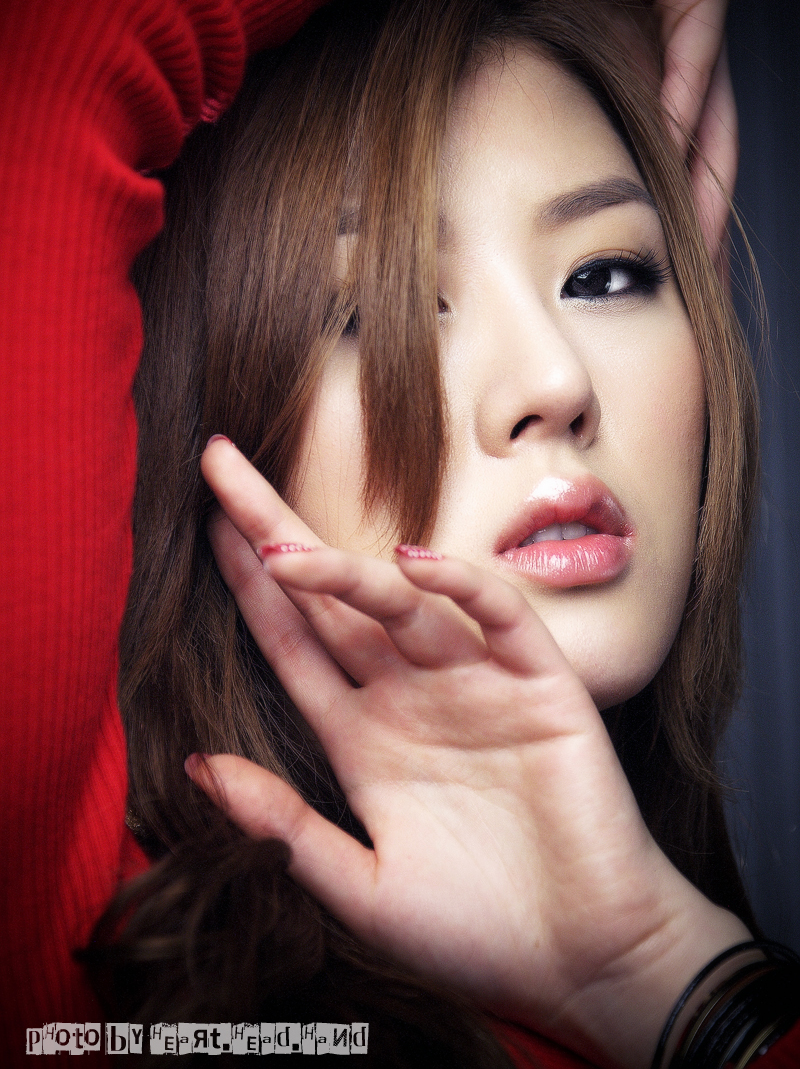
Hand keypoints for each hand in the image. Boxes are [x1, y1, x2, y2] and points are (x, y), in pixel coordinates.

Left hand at [197, 438, 748, 1068]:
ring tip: (281, 548)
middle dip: (274, 533)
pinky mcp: (541, 686)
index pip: (294, 641)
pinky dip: (461, 585)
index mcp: (362, 736)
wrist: (587, 960)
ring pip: (401, 602)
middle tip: (221, 464)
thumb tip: (196, 764)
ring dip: (344, 571)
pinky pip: (497, 617)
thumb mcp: (360, 887)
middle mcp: (410, 695)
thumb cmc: (475, 930)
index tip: (205, 527)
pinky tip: (414, 563)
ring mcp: (474, 684)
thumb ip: (284, 826)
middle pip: (331, 599)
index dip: (249, 586)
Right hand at [448, 0, 736, 263]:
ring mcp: (683, 12)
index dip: (671, 227)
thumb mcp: (524, 109)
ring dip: (705, 175)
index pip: (671, 166)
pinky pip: (699, 47)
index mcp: (636, 84)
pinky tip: (666, 149)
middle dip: (703, 219)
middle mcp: (667, 53)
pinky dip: (686, 100)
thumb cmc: (486, 1)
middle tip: (698, 287)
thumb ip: (544, 159)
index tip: (666, 289)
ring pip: (715, 109)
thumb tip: (535, 247)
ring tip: (689, 238)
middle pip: (706, 147)